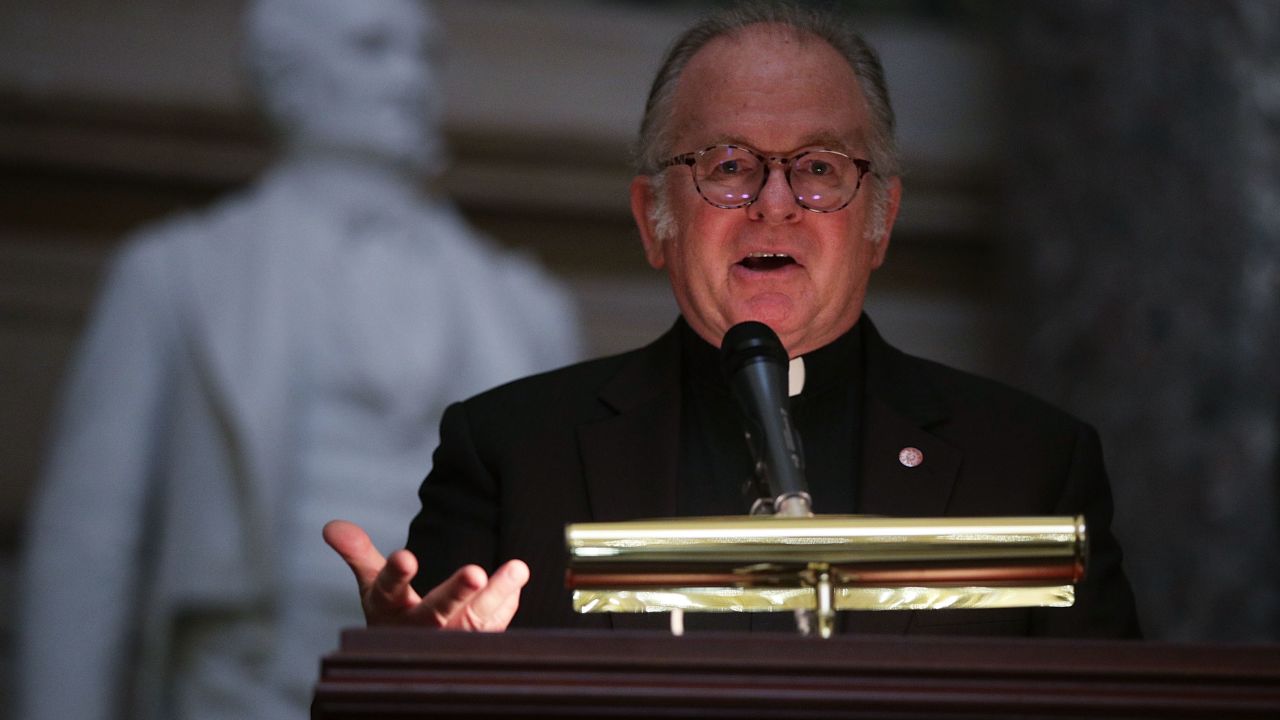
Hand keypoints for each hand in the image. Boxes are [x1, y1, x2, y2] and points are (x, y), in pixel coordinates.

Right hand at [322, 519, 528, 630]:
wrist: (410, 658)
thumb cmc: (394, 613)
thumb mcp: (373, 585)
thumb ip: (358, 553)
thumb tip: (331, 526)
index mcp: (388, 611)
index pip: (387, 590)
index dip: (395, 575)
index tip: (406, 557)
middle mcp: (418, 630)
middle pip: (437, 612)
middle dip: (456, 593)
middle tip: (475, 572)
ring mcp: (449, 643)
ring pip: (475, 623)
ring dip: (497, 596)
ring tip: (518, 568)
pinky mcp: (475, 649)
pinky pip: (495, 629)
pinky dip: (507, 605)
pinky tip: (517, 581)